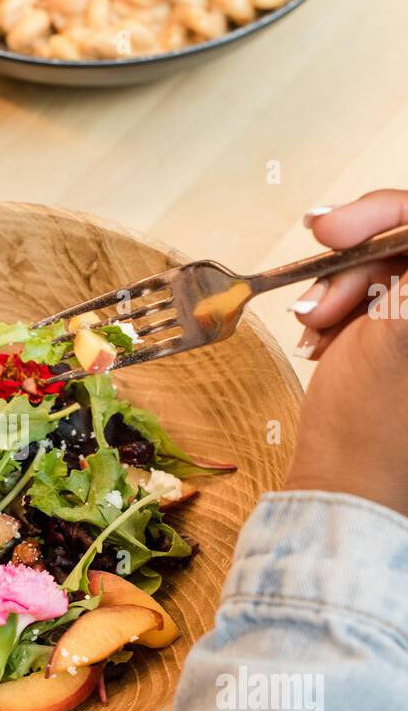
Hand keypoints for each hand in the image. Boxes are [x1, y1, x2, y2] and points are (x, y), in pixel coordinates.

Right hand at [285, 191, 407, 517]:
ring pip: (384, 272)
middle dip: (353, 262)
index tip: (329, 229)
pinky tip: (322, 337)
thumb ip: (407, 272)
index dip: (382, 216)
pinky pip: (372, 301)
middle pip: (406, 247)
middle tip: (313, 296)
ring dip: (338, 290)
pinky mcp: (402, 344)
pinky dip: (341, 310)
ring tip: (313, 329)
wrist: (344, 494)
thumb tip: (406, 223)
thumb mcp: (392, 331)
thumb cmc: (372, 431)